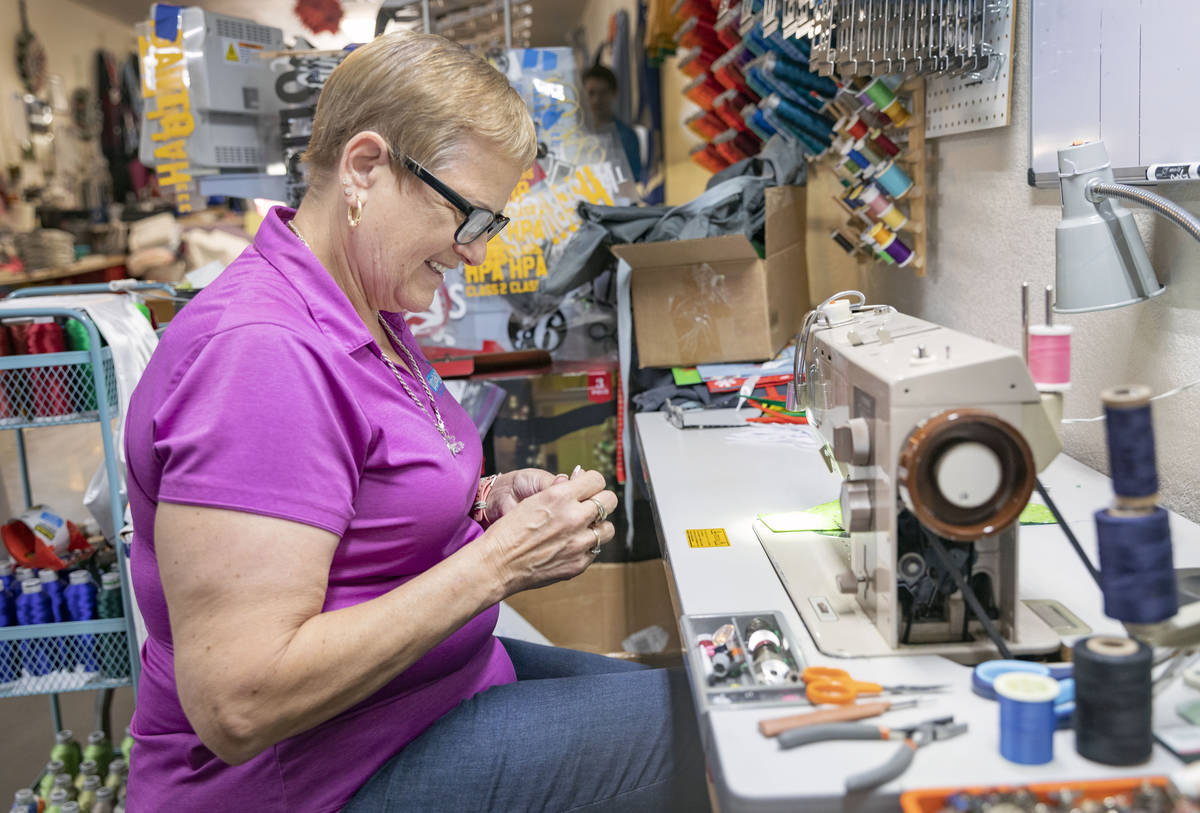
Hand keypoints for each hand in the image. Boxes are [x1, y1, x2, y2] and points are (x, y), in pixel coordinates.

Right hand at [479, 468, 618, 596]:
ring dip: (598, 526)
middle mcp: (573, 517)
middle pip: (609, 501)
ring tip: (583, 529)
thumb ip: (560, 489)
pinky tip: (570, 546)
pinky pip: (595, 550)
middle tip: (590, 506)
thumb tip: (578, 478)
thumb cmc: (509, 531)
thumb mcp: (532, 500)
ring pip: (608, 528)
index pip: (597, 480)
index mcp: (560, 496)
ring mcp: (578, 542)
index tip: (587, 488)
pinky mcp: (578, 563)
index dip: (592, 483)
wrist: (497, 564)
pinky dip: (586, 547)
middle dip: (601, 501)